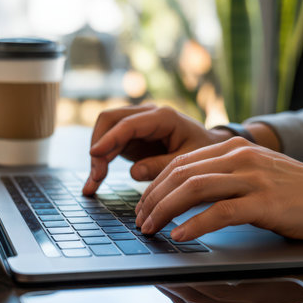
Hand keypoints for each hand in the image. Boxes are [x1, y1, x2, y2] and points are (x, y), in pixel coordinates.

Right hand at [82, 104, 232, 194]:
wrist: (210, 147)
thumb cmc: (203, 151)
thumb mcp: (188, 162)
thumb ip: (162, 166)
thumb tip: (133, 172)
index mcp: (163, 117)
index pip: (128, 123)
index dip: (109, 139)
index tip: (94, 155)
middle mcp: (146, 115)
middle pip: (109, 121)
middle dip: (99, 147)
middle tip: (96, 177)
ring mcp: (137, 125)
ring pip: (106, 132)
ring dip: (97, 157)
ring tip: (92, 186)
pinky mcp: (132, 137)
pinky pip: (110, 145)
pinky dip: (102, 162)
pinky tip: (95, 182)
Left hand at [135, 138, 302, 239]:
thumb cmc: (291, 190)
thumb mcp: (251, 173)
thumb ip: (219, 176)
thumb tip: (183, 195)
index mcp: (231, 149)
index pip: (180, 164)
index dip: (155, 186)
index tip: (142, 206)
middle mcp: (239, 157)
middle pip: (181, 175)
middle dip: (152, 200)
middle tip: (139, 221)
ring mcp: (253, 178)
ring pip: (194, 189)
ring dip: (165, 211)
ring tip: (150, 229)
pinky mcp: (265, 202)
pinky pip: (221, 212)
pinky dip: (195, 224)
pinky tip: (180, 236)